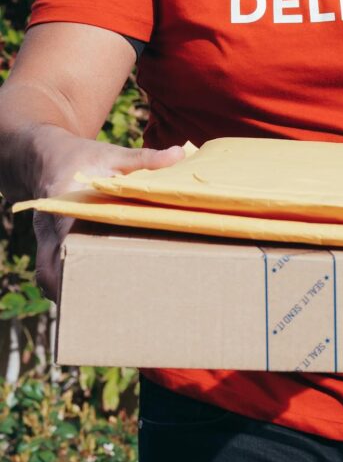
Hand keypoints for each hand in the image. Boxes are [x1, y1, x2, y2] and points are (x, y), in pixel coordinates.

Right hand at [31, 125, 184, 299]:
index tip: (94, 276)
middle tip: (105, 304)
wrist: (46, 156)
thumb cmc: (83, 155)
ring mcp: (45, 237)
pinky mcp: (49, 244)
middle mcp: (49, 223)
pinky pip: (51, 269)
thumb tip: (179, 153)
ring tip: (99, 308)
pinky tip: (90, 295)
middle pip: (51, 265)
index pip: (65, 233)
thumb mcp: (113, 153)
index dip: (76, 257)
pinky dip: (64, 282)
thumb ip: (145, 158)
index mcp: (63, 199)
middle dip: (70, 287)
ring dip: (66, 290)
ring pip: (47, 272)